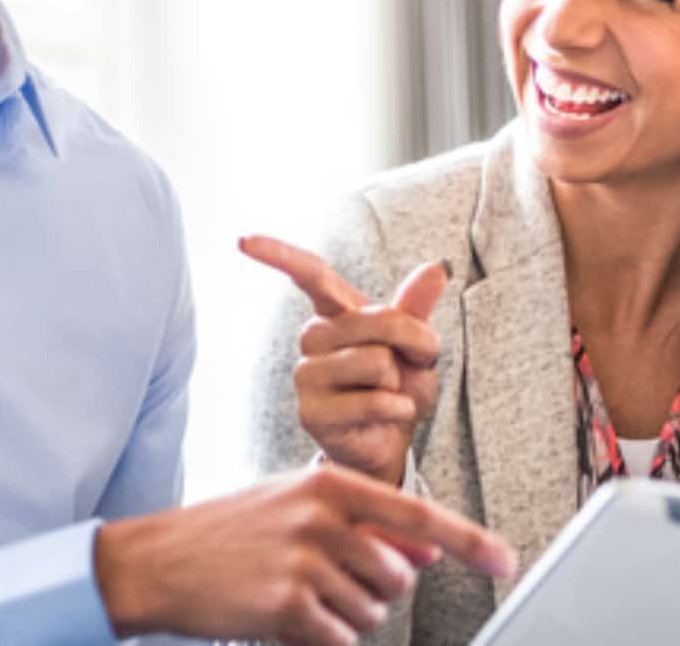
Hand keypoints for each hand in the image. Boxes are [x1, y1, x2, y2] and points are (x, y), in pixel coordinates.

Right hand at [94, 463, 515, 645]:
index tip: (505, 560)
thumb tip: (424, 549)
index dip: (467, 539)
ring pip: (372, 611)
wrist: (159, 561)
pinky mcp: (288, 607)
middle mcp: (322, 517)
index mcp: (328, 483)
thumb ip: (364, 525)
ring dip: (346, 616)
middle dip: (374, 589)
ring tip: (298, 593)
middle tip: (324, 580)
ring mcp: (305, 562)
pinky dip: (323, 638)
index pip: (416, 512)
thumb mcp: (298, 509)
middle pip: (397, 575)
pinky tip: (287, 617)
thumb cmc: (232, 532)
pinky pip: (341, 639)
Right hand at [242, 234, 448, 485]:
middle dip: (414, 345)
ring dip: (400, 383)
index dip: (277, 253)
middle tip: (408, 369)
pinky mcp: (311, 412)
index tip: (243, 240)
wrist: (391, 439)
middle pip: (380, 322)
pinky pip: (372, 401)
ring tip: (388, 394)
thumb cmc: (400, 383)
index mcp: (335, 311)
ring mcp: (306, 374)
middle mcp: (313, 337)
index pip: (309, 273)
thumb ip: (418, 307)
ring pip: (377, 362)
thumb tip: (436, 268)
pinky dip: (397, 409)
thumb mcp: (416, 342)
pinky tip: (389, 415)